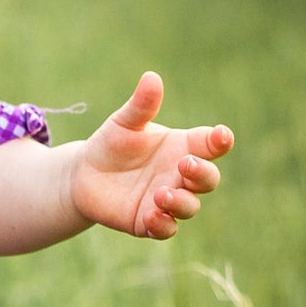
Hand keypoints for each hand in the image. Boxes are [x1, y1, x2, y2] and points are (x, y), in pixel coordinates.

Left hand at [70, 72, 232, 239]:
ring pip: (190, 206)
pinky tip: (152, 215)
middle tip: (184, 164)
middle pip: (208, 178)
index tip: (222, 136)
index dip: (220, 140)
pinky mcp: (149, 222)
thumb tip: (151, 77)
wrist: (83, 175)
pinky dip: (163, 225)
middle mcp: (180, 175)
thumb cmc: (111, 144)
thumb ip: (141, 106)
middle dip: (202, 173)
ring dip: (181, 201)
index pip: (211, 144)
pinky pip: (165, 229)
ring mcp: (167, 200)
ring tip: (161, 193)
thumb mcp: (124, 123)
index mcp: (183, 146)